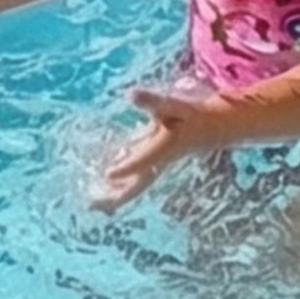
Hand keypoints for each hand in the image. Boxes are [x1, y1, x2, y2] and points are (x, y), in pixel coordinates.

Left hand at [94, 83, 222, 209]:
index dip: (126, 168)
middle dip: (116, 198)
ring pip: (134, 188)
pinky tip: (104, 187)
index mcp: (164, 147)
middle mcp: (158, 162)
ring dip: (114, 196)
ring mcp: (155, 167)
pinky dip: (119, 187)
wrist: (208, 129)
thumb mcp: (172, 105)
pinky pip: (134, 182)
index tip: (107, 175)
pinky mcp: (152, 166)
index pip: (144, 161)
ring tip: (92, 202)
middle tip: (91, 204)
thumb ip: (152, 101)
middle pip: (137, 186)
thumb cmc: (189, 115)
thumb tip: (130, 94)